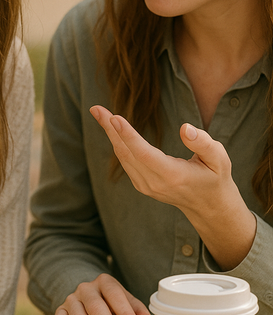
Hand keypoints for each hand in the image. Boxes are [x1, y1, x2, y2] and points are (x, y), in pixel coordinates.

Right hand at [54, 274, 153, 314]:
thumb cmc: (111, 302)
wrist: (89, 296)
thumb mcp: (126, 302)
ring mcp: (71, 299)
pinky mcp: (61, 311)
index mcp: (104, 282)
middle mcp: (86, 288)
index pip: (114, 294)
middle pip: (95, 306)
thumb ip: (137, 311)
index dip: (125, 314)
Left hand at [90, 105, 255, 268]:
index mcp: (173, 176)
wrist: (209, 206)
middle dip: (110, 129)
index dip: (128, 135)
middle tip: (95, 108)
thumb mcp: (219, 159)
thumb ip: (203, 143)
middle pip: (127, 153)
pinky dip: (117, 142)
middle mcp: (155, 183)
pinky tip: (111, 127)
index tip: (114, 117)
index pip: (144, 154)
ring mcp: (146, 186)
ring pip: (123, 156)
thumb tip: (185, 127)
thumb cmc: (214, 177)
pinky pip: (125, 161)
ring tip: (98, 112)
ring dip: (109, 133)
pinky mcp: (141, 184)